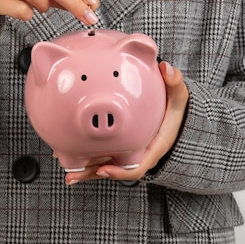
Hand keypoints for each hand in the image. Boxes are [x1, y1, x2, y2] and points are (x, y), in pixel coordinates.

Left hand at [64, 61, 189, 184]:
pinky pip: (101, 154)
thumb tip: (166, 68)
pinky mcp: (119, 148)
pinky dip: (84, 155)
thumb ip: (175, 82)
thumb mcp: (180, 96)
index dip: (119, 172)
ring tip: (64, 170)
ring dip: (84, 169)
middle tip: (72, 175)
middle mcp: (138, 154)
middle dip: (92, 174)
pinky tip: (66, 151)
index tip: (103, 169)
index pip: (135, 167)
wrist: (177, 117)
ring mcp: (127, 152)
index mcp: (152, 148)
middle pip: (112, 170)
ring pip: (103, 164)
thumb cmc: (177, 109)